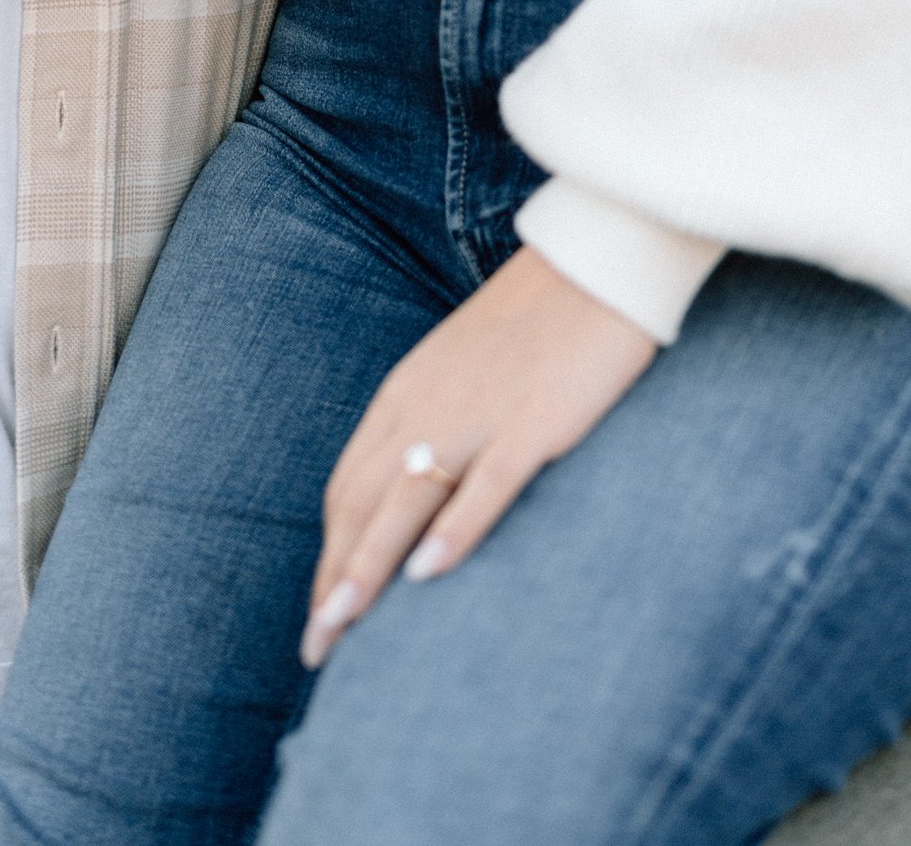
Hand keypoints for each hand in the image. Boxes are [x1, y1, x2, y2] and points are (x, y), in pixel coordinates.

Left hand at [300, 245, 655, 669]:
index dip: (330, 555)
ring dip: (369, 566)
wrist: (593, 264)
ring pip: (406, 500)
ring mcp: (477, 414)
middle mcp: (427, 406)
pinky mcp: (531, 422)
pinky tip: (430, 574)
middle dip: (334, 578)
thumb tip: (411, 490)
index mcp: (407, 394)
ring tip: (344, 626)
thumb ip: (432, 424)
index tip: (321, 614)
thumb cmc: (533, 323)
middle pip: (363, 504)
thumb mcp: (461, 371)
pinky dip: (453, 530)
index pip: (349, 488)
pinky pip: (484, 484)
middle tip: (317, 647)